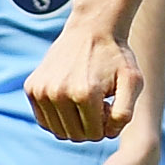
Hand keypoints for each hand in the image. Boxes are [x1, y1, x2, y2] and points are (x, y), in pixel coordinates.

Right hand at [25, 26, 138, 142]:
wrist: (92, 29)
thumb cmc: (116, 57)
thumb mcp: (133, 82)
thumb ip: (125, 112)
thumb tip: (107, 134)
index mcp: (84, 94)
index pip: (96, 135)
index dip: (107, 125)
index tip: (111, 106)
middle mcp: (57, 93)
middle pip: (75, 136)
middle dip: (91, 126)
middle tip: (100, 104)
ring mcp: (40, 90)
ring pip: (58, 132)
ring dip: (74, 123)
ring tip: (87, 102)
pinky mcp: (31, 88)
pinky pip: (44, 121)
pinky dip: (59, 117)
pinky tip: (73, 100)